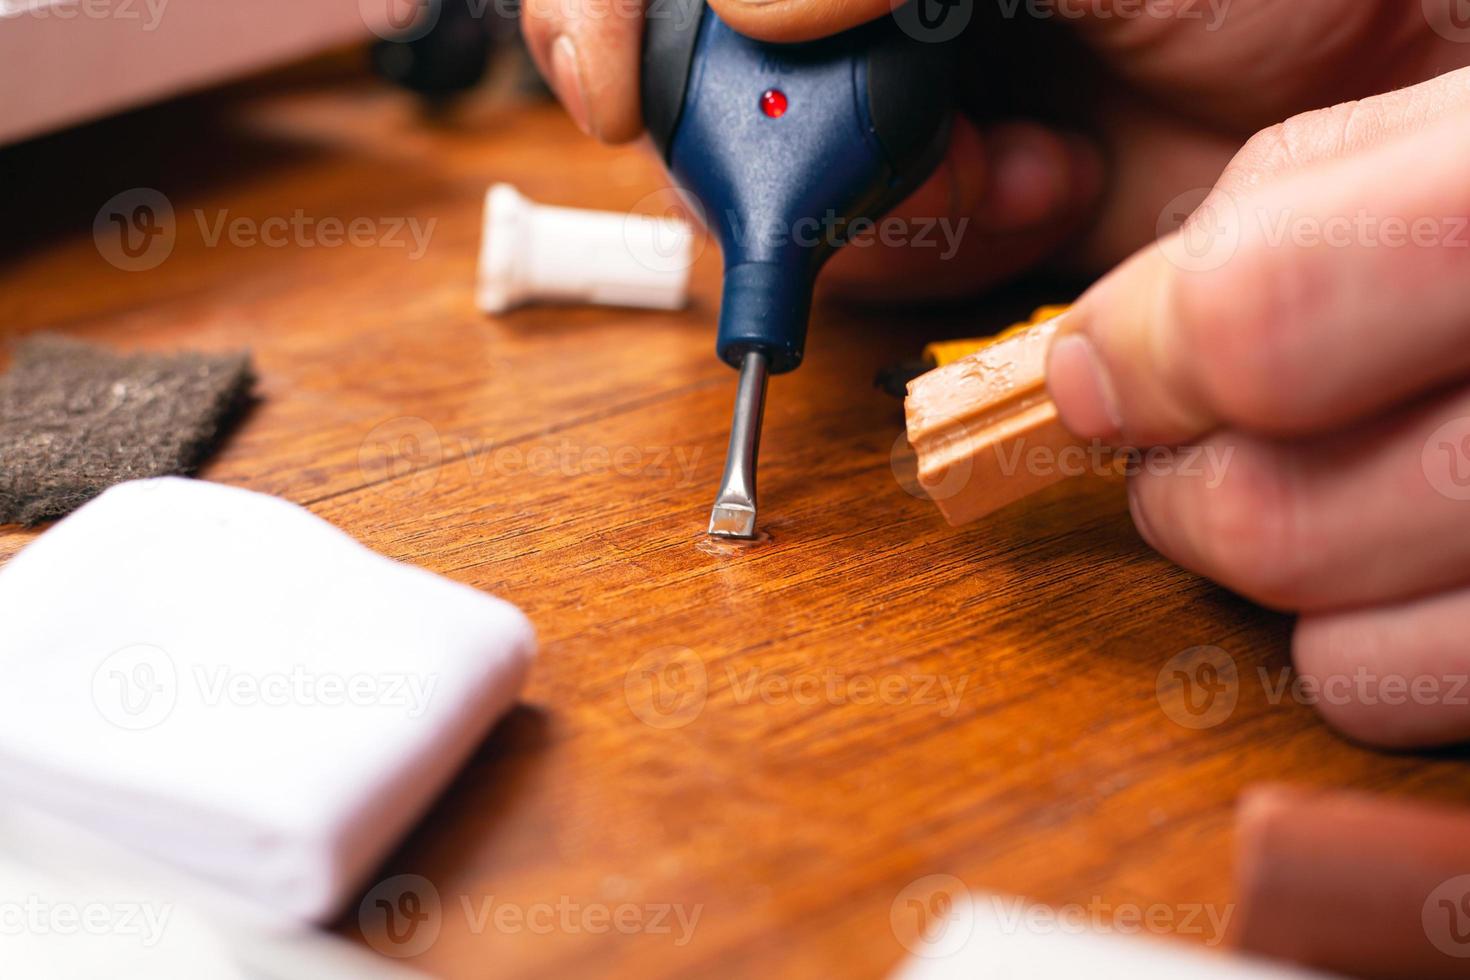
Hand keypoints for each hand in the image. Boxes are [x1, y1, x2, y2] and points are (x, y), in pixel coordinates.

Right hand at [521, 0, 1469, 295]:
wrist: (1389, 77)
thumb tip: (751, 1)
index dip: (591, 18)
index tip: (600, 89)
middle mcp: (856, 18)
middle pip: (692, 88)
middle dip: (765, 135)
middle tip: (897, 136)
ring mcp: (895, 116)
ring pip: (766, 194)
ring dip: (877, 210)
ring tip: (1020, 166)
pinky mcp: (945, 214)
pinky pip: (860, 269)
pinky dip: (935, 257)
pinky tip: (1040, 202)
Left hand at [1045, 67, 1469, 748]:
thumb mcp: (1459, 123)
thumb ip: (1283, 208)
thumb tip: (1107, 358)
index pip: (1254, 329)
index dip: (1140, 358)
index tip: (1100, 368)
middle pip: (1266, 523)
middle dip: (1180, 487)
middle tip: (1190, 439)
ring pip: (1328, 651)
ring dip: (1270, 571)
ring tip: (1313, 481)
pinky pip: (1400, 701)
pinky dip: (1358, 642)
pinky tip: (1395, 552)